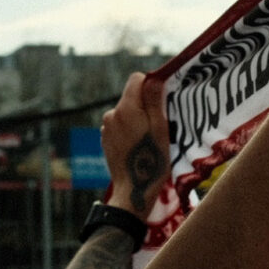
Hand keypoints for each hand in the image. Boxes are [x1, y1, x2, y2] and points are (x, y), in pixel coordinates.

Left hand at [100, 72, 168, 218]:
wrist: (134, 190)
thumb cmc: (152, 160)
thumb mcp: (161, 128)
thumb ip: (155, 100)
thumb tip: (154, 78)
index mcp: (126, 108)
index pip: (137, 79)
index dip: (151, 85)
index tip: (163, 101)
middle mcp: (111, 114)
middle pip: (132, 97)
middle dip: (146, 105)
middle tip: (160, 125)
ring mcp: (106, 128)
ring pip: (126, 112)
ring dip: (138, 119)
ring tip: (149, 139)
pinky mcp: (105, 140)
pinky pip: (120, 126)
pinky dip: (130, 130)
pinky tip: (139, 146)